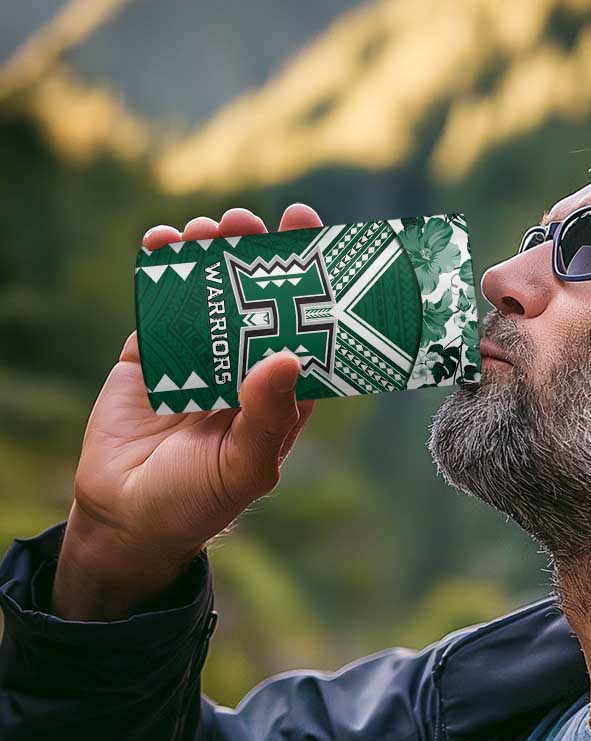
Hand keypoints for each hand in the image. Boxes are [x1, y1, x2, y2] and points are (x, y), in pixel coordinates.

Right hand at [52, 204, 323, 619]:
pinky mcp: (152, 355)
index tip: (314, 239)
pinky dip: (161, 271)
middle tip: (253, 222)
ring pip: (211, 294)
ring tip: (211, 228)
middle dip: (257, 258)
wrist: (127, 518)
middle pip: (258, 301)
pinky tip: (163, 242)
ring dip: (211, 256)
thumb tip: (288, 357)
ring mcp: (198, 358)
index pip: (305, 331)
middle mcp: (245, 369)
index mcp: (280, 394)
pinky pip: (160, 305)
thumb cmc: (199, 501)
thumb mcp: (245, 467)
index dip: (312, 286)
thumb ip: (268, 416)